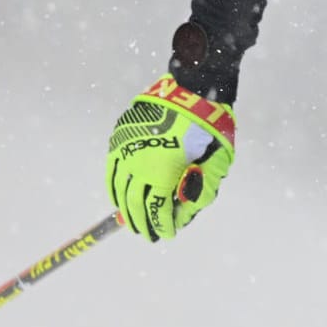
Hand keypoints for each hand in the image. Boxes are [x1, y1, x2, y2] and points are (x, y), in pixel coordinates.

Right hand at [105, 75, 235, 241]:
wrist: (195, 91)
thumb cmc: (211, 130)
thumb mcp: (215, 166)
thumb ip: (198, 195)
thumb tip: (181, 217)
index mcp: (163, 175)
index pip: (157, 212)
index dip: (162, 227)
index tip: (166, 235)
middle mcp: (140, 166)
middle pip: (135, 206)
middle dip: (143, 224)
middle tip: (148, 235)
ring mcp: (127, 152)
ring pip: (120, 191)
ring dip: (126, 211)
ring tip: (133, 223)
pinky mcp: (120, 139)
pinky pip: (111, 172)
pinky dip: (113, 190)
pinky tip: (118, 200)